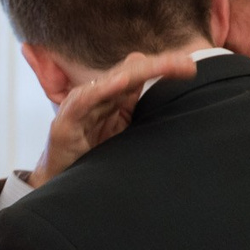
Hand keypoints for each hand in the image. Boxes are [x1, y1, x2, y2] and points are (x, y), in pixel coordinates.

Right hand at [28, 49, 202, 186]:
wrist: (59, 183)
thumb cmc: (90, 157)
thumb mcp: (120, 132)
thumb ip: (134, 110)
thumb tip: (159, 91)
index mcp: (111, 97)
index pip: (140, 74)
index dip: (164, 69)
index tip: (190, 69)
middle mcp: (96, 96)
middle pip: (130, 72)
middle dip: (159, 66)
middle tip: (186, 65)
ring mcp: (80, 106)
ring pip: (111, 81)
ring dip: (138, 72)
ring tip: (161, 66)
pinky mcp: (65, 122)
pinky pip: (85, 101)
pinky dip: (103, 90)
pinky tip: (122, 82)